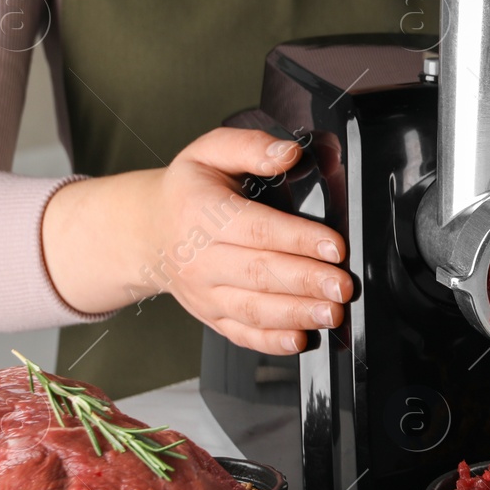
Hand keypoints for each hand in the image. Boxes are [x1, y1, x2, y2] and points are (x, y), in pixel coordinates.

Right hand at [43, 128, 350, 355]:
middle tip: (342, 285)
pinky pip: (241, 334)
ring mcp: (205, 292)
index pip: (256, 228)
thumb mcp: (210, 152)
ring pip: (253, 309)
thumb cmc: (186, 192)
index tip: (334, 246)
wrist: (146, 232)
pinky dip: (270, 342)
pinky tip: (299, 338)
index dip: (298, 238)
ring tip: (331, 313)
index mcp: (202, 213)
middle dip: (306, 281)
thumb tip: (289, 153)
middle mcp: (200, 258)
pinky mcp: (211, 316)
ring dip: (296, 314)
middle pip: (259, 272)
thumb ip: (251, 147)